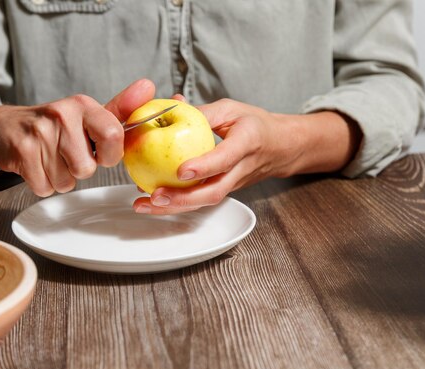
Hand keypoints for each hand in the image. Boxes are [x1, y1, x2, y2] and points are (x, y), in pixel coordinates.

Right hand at [0, 79, 154, 195]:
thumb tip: (149, 87)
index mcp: (83, 105)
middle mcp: (62, 114)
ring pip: (65, 181)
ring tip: (48, 159)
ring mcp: (39, 133)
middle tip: (65, 154)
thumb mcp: (86, 115)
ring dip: (58, 178)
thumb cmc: (53, 126)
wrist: (3, 127)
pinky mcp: (22, 152)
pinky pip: (44, 187)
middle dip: (77, 170)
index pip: (114, 135)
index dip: (109, 155)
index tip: (99, 153)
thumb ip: (120, 109)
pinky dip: (41, 184)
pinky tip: (35, 165)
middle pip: (86, 168)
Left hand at [133, 97, 360, 214]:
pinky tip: (152, 202)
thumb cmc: (255, 124)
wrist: (280, 147)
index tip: (181, 171)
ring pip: (204, 202)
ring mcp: (233, 184)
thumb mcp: (232, 109)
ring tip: (144, 205)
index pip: (225, 158)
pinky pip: (200, 201)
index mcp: (247, 143)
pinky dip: (176, 204)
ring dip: (174, 207)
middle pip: (213, 191)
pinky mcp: (223, 191)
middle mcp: (240, 169)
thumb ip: (203, 112)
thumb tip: (171, 106)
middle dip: (183, 199)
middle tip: (154, 196)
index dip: (204, 166)